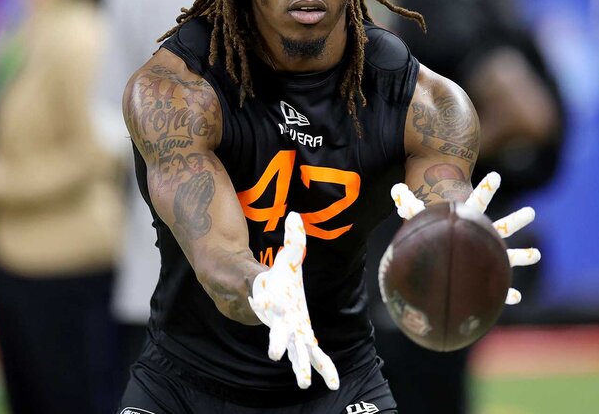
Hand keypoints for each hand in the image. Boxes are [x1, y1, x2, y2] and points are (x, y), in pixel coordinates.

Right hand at [248, 212, 339, 389]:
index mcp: (275, 305)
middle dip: (284, 349)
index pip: (270, 312)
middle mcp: (281, 323)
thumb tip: (296, 216)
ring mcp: (291, 333)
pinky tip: (334, 381)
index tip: (267, 329)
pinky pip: (313, 355)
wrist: (264, 295)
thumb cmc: (276, 278)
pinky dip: (322, 366)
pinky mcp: (301, 338)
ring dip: (306, 367)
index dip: (268, 317)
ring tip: (313, 384)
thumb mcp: (286, 259)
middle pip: (282, 338)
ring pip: (299, 353)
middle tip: (283, 362)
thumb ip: (293, 241)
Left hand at [391, 171, 540, 304]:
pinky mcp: (485, 276)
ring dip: (522, 255)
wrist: (441, 252)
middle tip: (531, 212)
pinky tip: (515, 298)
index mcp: (468, 220)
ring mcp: (487, 255)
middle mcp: (482, 236)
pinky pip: (499, 286)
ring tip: (537, 254)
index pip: (478, 202)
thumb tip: (394, 189)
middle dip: (516, 220)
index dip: (486, 188)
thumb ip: (409, 205)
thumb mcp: (419, 217)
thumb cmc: (431, 231)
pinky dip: (506, 293)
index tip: (496, 175)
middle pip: (502, 226)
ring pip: (509, 255)